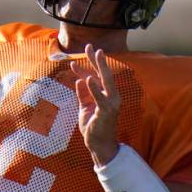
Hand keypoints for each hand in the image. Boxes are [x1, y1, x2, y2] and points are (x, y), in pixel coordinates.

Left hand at [70, 44, 119, 165]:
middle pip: (104, 74)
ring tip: (95, 54)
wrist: (99, 145)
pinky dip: (94, 88)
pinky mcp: (107, 111)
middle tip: (90, 46)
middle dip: (97, 59)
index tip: (80, 55)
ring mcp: (111, 103)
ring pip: (106, 81)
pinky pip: (100, 97)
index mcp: (106, 95)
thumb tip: (79, 80)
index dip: (88, 66)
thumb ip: (83, 95)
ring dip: (100, 66)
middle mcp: (111, 96)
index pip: (97, 77)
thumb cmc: (93, 127)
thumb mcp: (85, 108)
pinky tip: (88, 78)